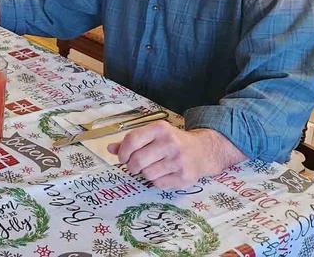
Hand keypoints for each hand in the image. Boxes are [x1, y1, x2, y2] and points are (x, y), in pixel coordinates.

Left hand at [107, 122, 245, 188]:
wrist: (203, 151)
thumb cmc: (172, 142)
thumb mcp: (153, 135)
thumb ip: (131, 141)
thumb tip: (110, 148)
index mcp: (160, 129)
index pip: (132, 140)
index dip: (122, 152)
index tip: (122, 158)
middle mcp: (170, 143)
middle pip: (137, 160)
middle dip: (131, 166)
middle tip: (134, 166)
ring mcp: (179, 161)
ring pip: (147, 174)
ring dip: (145, 174)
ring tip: (152, 168)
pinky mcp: (185, 177)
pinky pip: (158, 184)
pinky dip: (156, 181)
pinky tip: (164, 173)